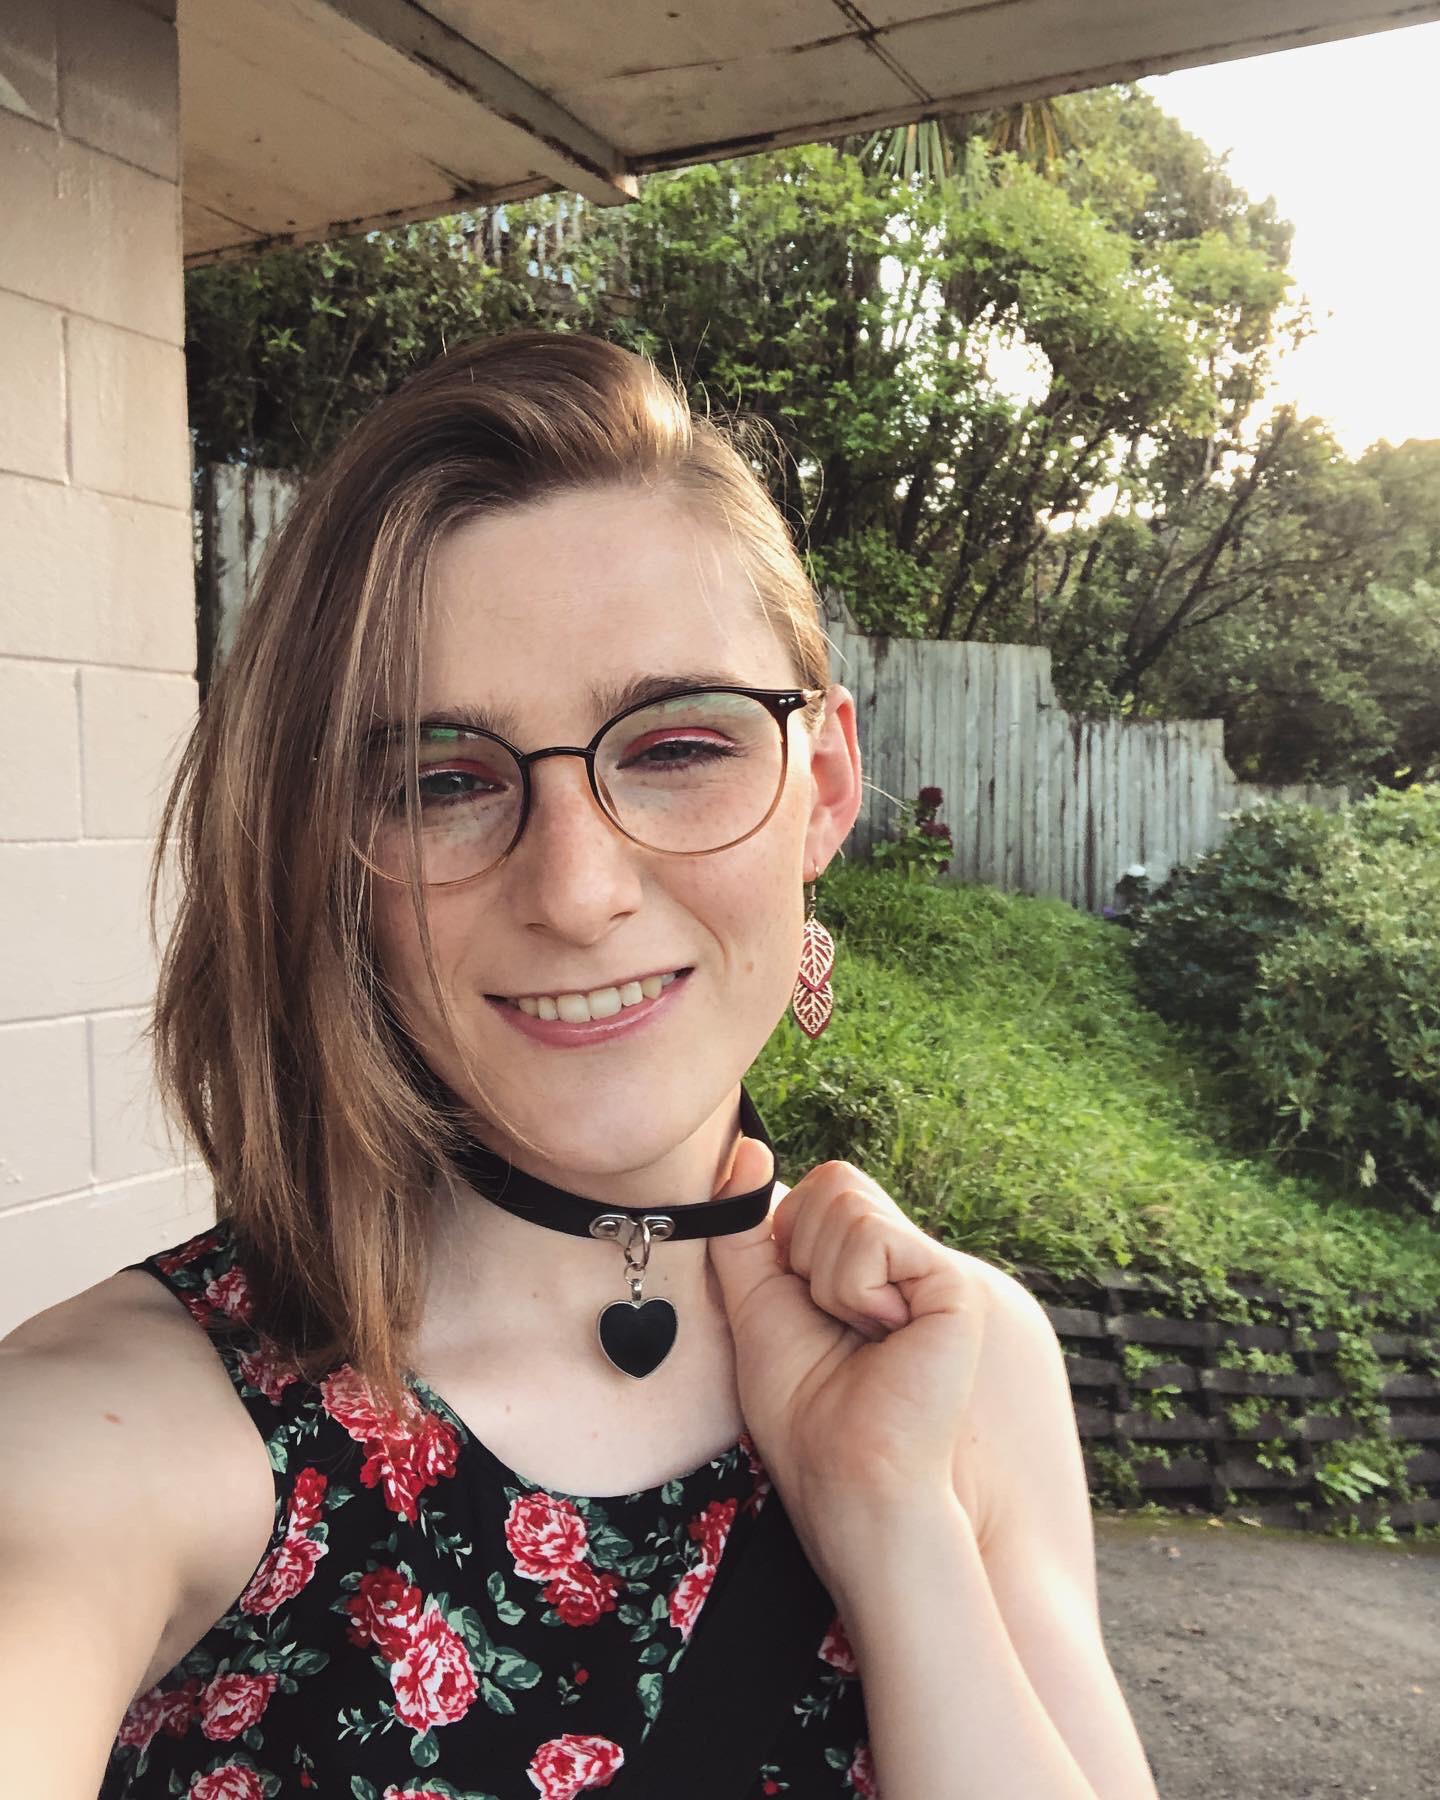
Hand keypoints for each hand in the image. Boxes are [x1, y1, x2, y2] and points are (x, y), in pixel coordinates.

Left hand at [707, 1139, 987, 1538]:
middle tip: (833, 1321)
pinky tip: (884, 1334)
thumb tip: (747, 1147)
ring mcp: (929, 1268)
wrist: (847, 1476)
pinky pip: (872, 1234)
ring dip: (825, 1277)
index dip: (786, 1242)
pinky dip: (852, 1288)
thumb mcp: (755, 1303)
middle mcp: (900, 1259)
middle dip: (802, 1254)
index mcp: (861, 1264)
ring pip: (845, 1199)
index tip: (804, 1307)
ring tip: (860, 1333)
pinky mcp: (953, 1284)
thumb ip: (744, 1228)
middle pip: (830, 1182)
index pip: (814, 1191)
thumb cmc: (803, 1410)